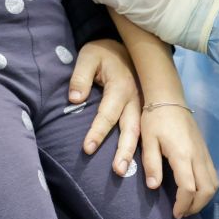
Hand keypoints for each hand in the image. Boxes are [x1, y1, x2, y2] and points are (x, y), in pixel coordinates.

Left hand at [67, 39, 140, 175]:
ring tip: (125, 171)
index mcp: (120, 86)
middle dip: (124, 151)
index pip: (107, 114)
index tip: (87, 149)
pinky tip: (138, 163)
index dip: (97, 132)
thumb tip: (74, 99)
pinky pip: (144, 130)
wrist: (128, 47)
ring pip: (140, 132)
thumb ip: (80, 76)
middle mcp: (134, 99)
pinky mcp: (144, 110)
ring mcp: (142, 106)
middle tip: (118, 171)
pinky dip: (142, 147)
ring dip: (134, 152)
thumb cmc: (103, 53)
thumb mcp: (88, 56)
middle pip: (130, 128)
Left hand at [141, 104, 218, 218]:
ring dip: (204, 199)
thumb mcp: (148, 141)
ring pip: (214, 184)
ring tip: (188, 205)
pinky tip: (195, 191)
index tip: (175, 214)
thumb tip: (154, 187)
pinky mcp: (206, 150)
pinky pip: (213, 175)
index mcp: (183, 155)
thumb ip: (151, 164)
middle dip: (196, 206)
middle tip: (181, 213)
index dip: (183, 204)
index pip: (189, 188)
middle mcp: (198, 156)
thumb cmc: (154, 119)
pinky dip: (207, 188)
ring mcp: (204, 153)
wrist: (169, 98)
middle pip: (207, 190)